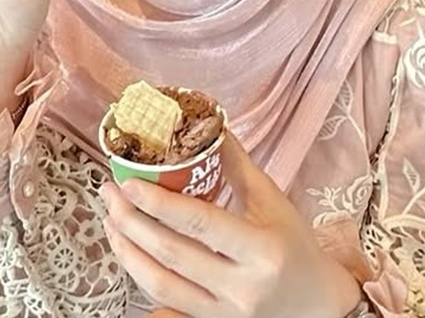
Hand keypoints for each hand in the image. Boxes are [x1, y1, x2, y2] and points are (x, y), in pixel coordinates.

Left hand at [100, 133, 363, 317]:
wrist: (316, 305)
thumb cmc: (294, 247)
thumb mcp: (274, 203)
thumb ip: (238, 166)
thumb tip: (210, 125)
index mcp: (261, 249)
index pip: (201, 223)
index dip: (160, 203)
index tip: (129, 183)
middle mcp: (241, 286)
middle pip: (172, 254)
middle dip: (132, 222)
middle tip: (109, 194)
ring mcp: (224, 312)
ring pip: (160, 284)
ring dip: (128, 251)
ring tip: (111, 222)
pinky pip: (166, 306)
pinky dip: (141, 284)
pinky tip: (127, 257)